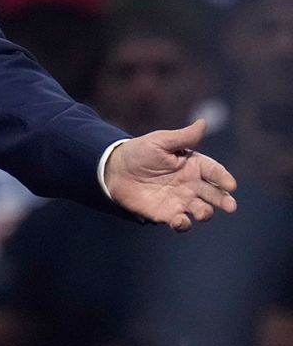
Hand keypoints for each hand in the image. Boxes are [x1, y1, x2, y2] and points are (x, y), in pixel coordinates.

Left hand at [104, 119, 237, 231]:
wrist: (114, 170)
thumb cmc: (139, 152)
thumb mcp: (160, 141)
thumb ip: (183, 137)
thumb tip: (203, 122)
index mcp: (194, 165)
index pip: (214, 172)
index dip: (223, 178)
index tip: (231, 185)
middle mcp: (192, 185)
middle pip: (213, 194)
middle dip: (224, 200)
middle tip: (231, 206)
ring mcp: (181, 201)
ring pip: (201, 210)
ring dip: (205, 213)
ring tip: (202, 212)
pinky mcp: (167, 214)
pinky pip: (180, 222)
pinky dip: (183, 224)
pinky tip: (181, 220)